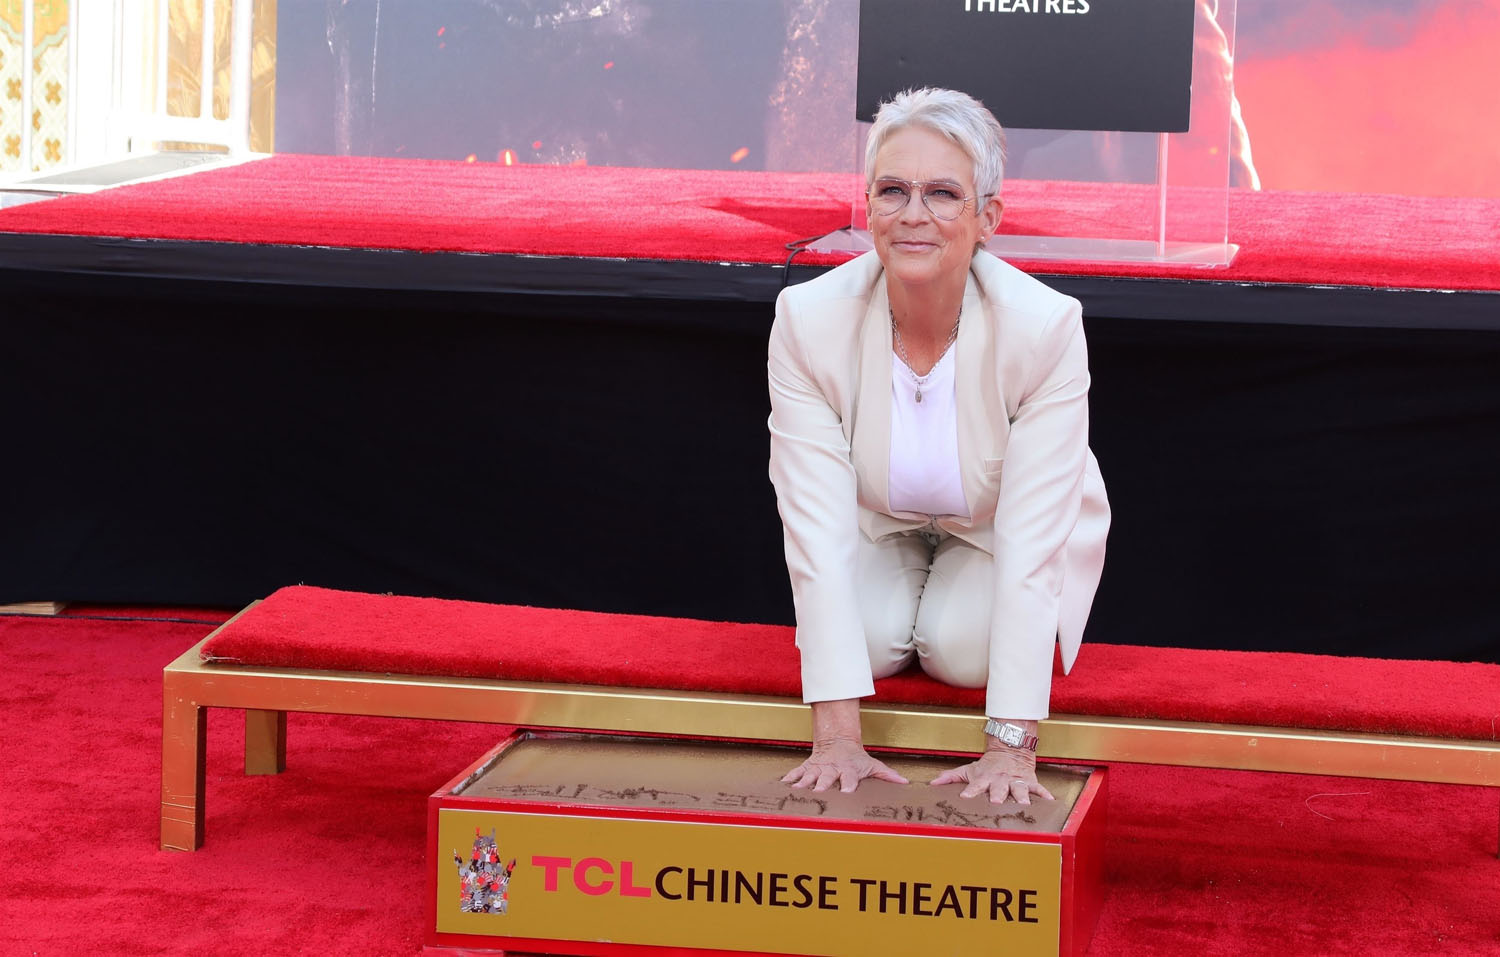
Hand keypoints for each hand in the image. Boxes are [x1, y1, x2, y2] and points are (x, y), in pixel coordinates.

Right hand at [781, 737, 909, 793]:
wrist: (838, 740)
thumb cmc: (856, 757)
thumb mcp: (872, 764)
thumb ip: (887, 775)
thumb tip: (905, 783)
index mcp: (848, 770)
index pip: (849, 779)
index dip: (848, 785)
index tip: (847, 793)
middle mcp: (832, 769)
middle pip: (827, 778)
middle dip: (822, 787)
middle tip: (817, 794)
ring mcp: (819, 768)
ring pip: (809, 776)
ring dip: (803, 784)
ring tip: (796, 791)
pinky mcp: (808, 766)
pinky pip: (797, 772)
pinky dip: (790, 778)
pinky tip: (783, 785)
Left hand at [931, 749, 1054, 804]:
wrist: (1010, 748)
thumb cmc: (987, 765)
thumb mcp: (969, 769)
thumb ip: (951, 777)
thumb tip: (933, 784)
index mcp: (985, 778)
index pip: (976, 786)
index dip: (970, 792)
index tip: (964, 798)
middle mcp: (1000, 780)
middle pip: (999, 789)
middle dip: (998, 796)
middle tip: (997, 804)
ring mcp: (1015, 781)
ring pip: (1019, 789)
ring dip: (1021, 797)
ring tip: (1025, 805)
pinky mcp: (1029, 781)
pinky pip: (1038, 788)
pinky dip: (1044, 795)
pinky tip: (1050, 801)